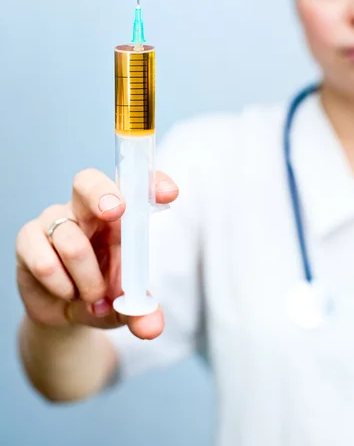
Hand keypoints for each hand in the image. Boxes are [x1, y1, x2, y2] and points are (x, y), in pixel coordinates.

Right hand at [16, 169, 178, 338]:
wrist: (66, 314)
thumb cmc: (104, 293)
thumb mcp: (127, 306)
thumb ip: (142, 314)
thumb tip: (151, 327)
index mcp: (119, 213)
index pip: (135, 184)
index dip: (151, 182)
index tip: (169, 194)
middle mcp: (85, 208)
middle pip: (87, 181)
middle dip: (103, 195)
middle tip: (116, 213)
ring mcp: (54, 220)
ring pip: (72, 242)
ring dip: (87, 280)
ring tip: (91, 295)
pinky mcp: (29, 239)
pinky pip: (45, 261)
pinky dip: (62, 286)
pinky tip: (66, 292)